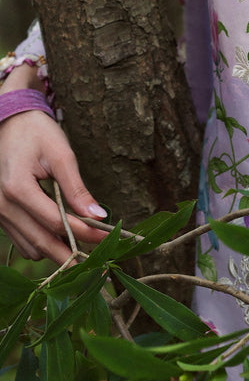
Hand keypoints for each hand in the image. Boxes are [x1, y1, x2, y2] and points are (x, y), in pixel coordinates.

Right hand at [0, 109, 107, 262]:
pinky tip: (62, 235)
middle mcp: (3, 206)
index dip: (84, 233)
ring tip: (84, 244)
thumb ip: (77, 188)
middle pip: (42, 242)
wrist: (10, 122)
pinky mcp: (1, 216)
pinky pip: (23, 241)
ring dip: (57, 250)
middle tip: (99, 257)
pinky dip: (43, 243)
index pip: (55, 222)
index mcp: (17, 188)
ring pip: (31, 247)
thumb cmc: (36, 133)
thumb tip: (98, 215)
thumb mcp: (61, 154)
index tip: (107, 237)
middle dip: (72, 252)